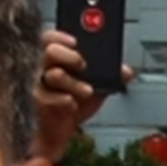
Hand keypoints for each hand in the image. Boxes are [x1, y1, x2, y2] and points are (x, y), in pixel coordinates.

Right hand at [34, 28, 121, 164]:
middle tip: (83, 64)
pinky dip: (64, 100)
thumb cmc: (76, 103)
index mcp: (57, 59)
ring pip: (52, 74)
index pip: (51, 38)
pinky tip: (73, 104)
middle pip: (49, 51)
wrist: (63, 129)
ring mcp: (40, 84)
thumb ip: (111, 77)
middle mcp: (45, 67)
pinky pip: (49, 97)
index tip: (76, 42)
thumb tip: (127, 71)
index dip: (61, 36)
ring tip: (87, 90)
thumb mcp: (98, 88)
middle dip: (69, 55)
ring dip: (73, 82)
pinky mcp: (39, 101)